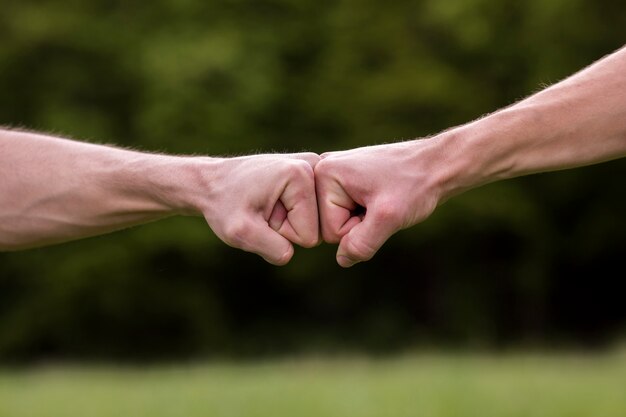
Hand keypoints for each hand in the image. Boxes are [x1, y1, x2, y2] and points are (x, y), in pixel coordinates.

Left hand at [198, 153, 320, 264]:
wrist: (212, 182)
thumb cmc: (223, 204)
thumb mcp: (241, 232)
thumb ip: (272, 248)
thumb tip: (291, 254)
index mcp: (301, 175)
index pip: (309, 235)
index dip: (281, 232)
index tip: (261, 213)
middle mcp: (314, 166)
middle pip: (318, 228)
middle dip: (287, 227)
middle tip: (263, 210)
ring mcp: (315, 169)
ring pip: (316, 222)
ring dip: (288, 221)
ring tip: (266, 205)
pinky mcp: (313, 175)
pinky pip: (313, 213)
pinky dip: (292, 213)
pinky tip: (273, 200)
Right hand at [315, 140, 444, 266]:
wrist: (438, 164)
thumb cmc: (416, 184)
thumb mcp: (388, 218)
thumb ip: (361, 243)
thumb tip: (342, 260)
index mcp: (324, 174)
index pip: (329, 231)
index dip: (359, 228)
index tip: (379, 205)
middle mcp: (321, 170)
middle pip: (329, 227)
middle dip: (358, 223)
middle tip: (382, 201)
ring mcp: (333, 175)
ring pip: (339, 222)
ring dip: (363, 219)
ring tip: (382, 197)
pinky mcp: (344, 180)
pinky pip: (346, 213)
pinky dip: (366, 212)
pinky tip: (380, 196)